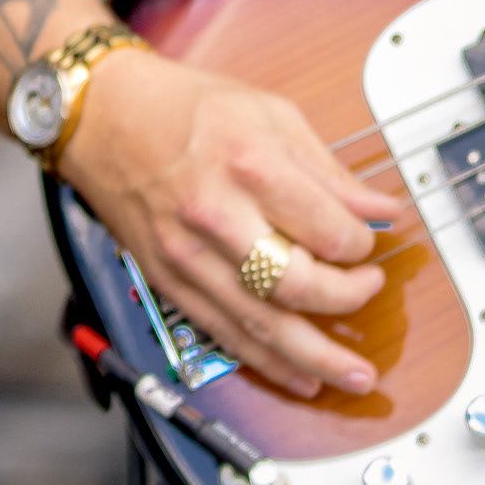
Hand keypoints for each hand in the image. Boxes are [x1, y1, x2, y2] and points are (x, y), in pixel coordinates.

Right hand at [56, 49, 400, 397]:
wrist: (105, 118)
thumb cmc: (188, 108)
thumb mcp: (273, 115)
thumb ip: (329, 171)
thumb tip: (379, 209)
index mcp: (252, 165)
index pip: (327, 229)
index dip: (363, 244)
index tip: (373, 241)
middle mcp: (219, 216)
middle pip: (298, 284)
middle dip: (348, 299)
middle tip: (371, 290)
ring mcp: (189, 257)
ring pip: (263, 326)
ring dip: (317, 358)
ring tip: (356, 376)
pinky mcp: (170, 283)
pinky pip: (225, 336)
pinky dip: (267, 364)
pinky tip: (300, 376)